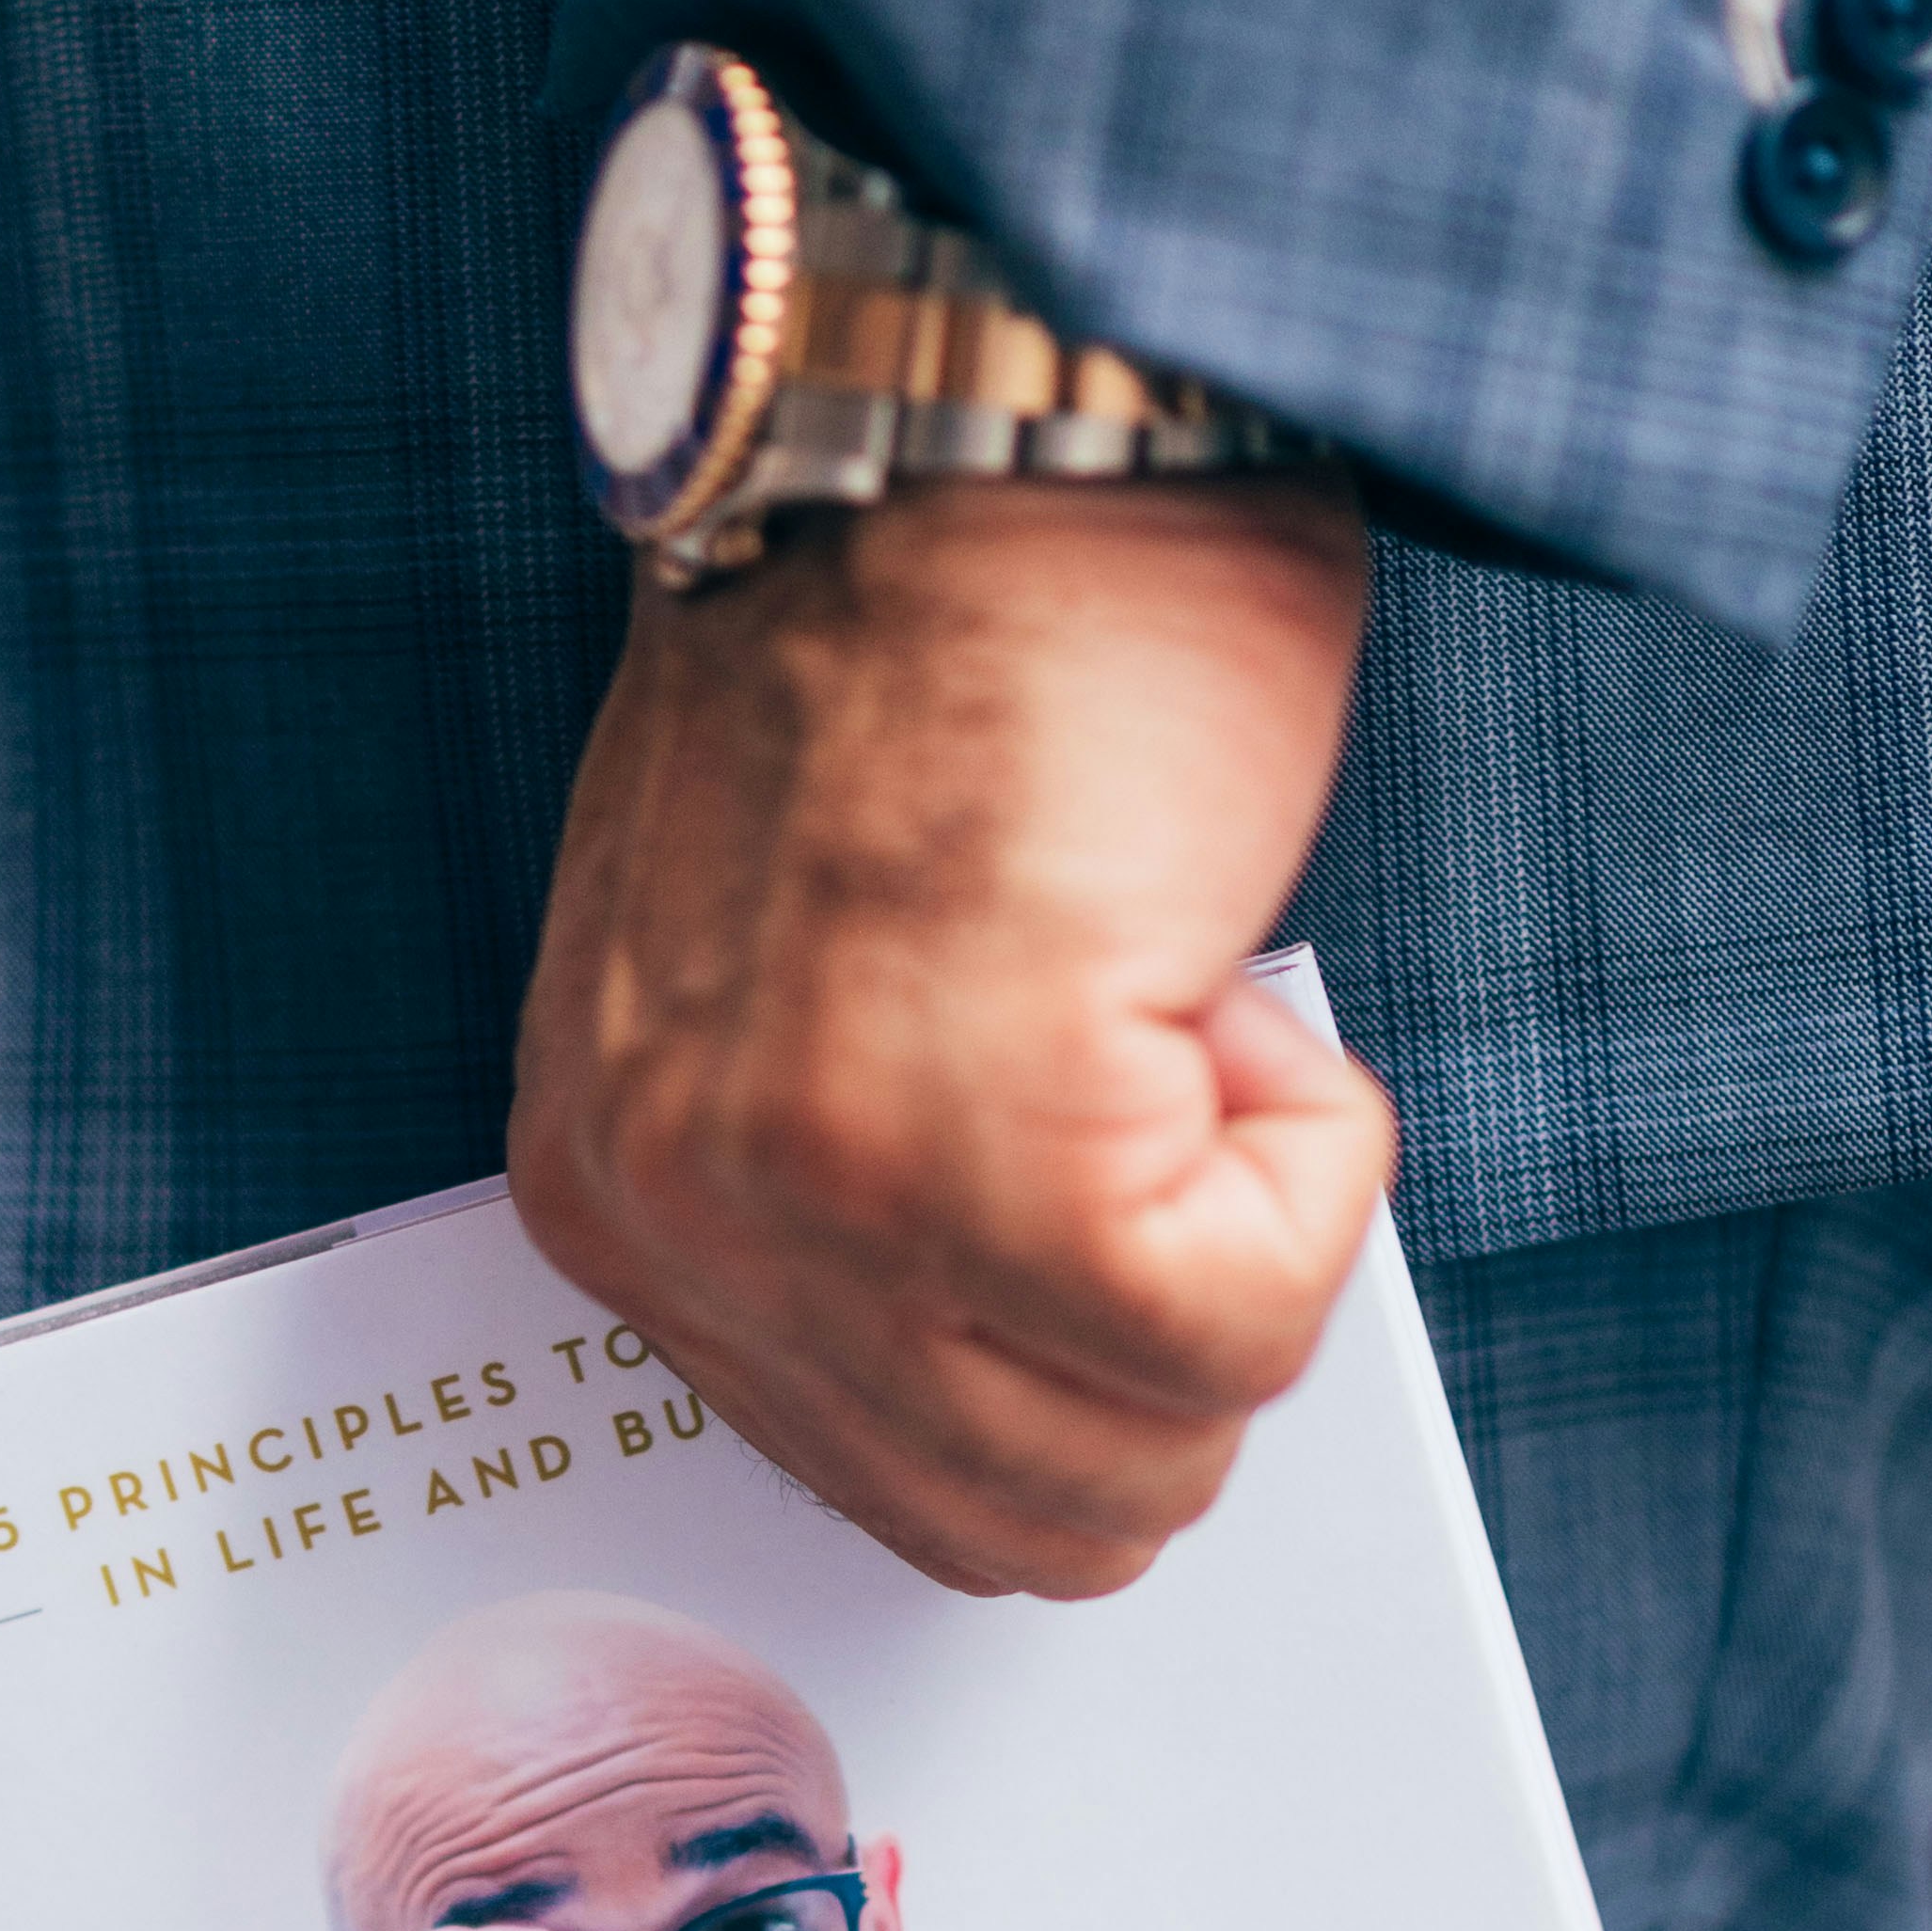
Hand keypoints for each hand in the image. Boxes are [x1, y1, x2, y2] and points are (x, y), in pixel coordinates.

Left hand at [509, 474, 1391, 1601]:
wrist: (991, 408)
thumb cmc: (951, 631)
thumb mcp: (812, 977)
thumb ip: (862, 1193)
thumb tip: (1028, 1360)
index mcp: (618, 1192)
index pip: (899, 1483)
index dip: (1072, 1342)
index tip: (1090, 1121)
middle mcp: (679, 1229)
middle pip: (1028, 1522)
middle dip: (1176, 1328)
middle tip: (1157, 1067)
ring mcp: (821, 1211)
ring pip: (1147, 1455)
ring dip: (1245, 1238)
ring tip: (1164, 999)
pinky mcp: (993, 1165)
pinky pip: (1240, 1327)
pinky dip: (1313, 1162)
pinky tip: (1201, 967)